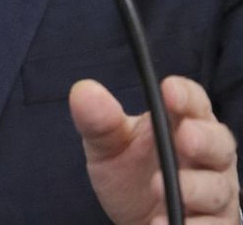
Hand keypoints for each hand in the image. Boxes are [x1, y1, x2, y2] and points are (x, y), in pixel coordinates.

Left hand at [70, 74, 238, 224]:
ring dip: (193, 188)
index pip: (193, 101)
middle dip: (203, 139)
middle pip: (218, 141)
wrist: (135, 219)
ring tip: (158, 188)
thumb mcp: (108, 146)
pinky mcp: (215, 224)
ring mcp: (214, 191)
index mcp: (183, 123)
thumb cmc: (128, 172)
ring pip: (217, 186)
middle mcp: (207, 155)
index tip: (168, 91)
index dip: (185, 94)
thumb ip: (99, 121)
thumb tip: (83, 91)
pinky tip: (163, 222)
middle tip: (184, 139)